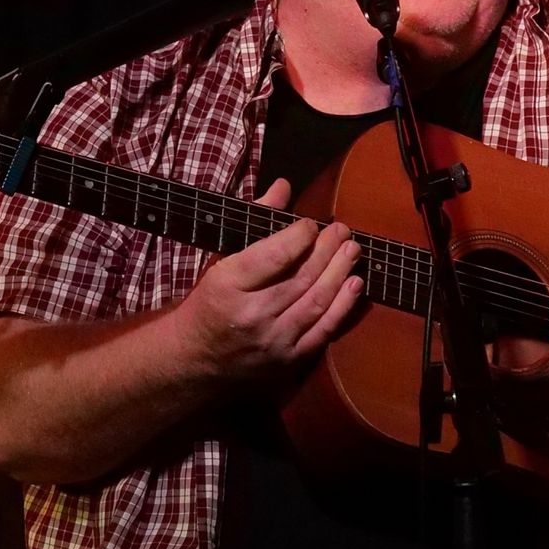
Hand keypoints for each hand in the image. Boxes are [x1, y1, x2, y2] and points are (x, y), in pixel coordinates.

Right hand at [180, 178, 363, 377]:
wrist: (193, 359)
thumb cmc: (209, 302)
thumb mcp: (221, 260)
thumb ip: (254, 221)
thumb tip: (284, 187)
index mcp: (227, 284)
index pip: (274, 256)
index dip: (300, 236)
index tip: (312, 224)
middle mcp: (251, 314)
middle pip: (301, 277)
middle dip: (327, 250)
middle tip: (342, 231)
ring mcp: (272, 340)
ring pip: (317, 301)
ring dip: (340, 273)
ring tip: (352, 251)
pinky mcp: (288, 361)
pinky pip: (324, 331)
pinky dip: (343, 306)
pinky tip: (355, 284)